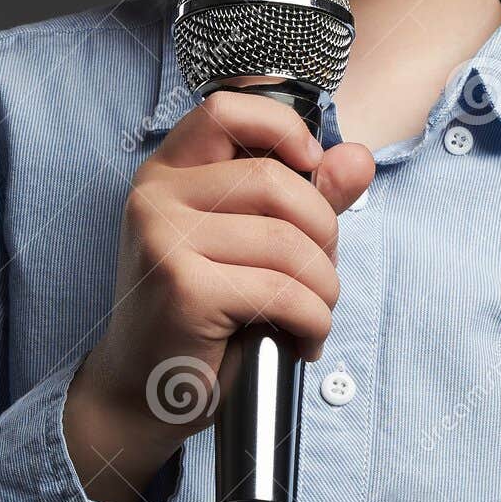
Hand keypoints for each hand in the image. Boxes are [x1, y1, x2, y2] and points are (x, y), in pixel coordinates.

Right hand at [63, 90, 374, 501]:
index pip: (225, 110)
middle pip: (275, 182)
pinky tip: (299, 341)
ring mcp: (164, 241)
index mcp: (166, 174)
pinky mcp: (184, 289)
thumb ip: (302, 198)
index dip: (281, 129)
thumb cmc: (199, 318)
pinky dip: (312, 321)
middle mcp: (155, 198)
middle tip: (319, 276)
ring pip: (288, 243)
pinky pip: (283, 292)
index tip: (310, 165)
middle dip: (323, 233)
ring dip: (322, 288)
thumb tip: (356, 158)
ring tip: (311, 315)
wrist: (144, 391)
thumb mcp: (248, 246)